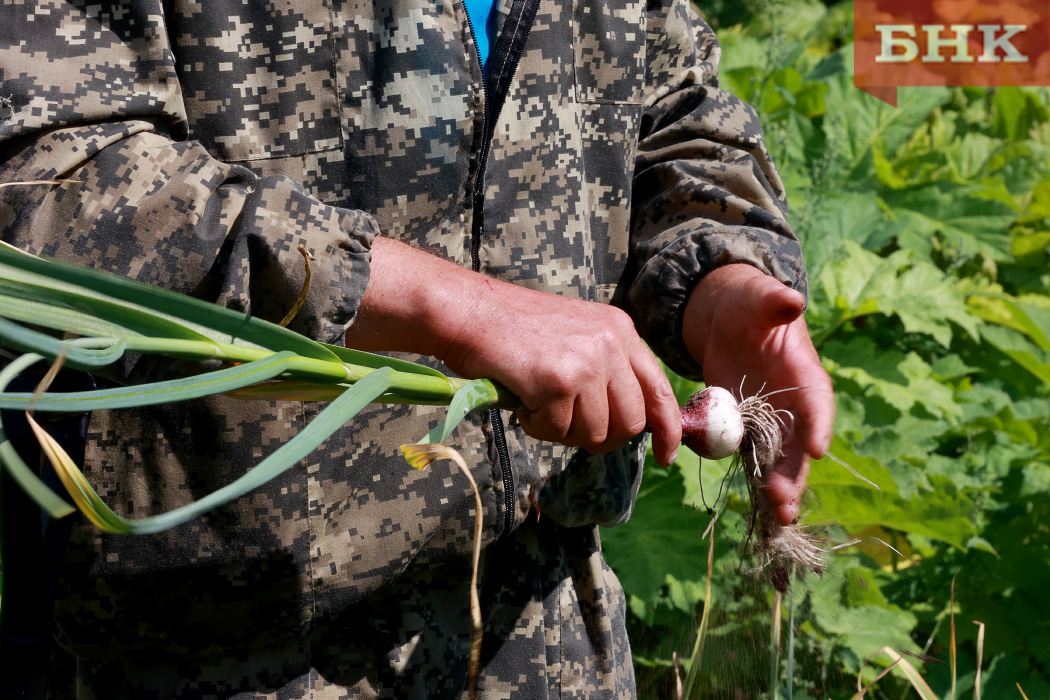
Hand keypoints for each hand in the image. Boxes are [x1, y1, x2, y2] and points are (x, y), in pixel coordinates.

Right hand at [346, 237, 681, 464]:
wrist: (468, 311)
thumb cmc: (514, 329)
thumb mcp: (575, 334)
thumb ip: (607, 368)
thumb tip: (632, 421)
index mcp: (620, 329)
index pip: (659, 389)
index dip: (669, 429)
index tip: (667, 456)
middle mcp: (610, 342)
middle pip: (630, 422)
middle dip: (601, 437)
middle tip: (570, 427)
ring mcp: (586, 361)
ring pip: (595, 433)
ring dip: (564, 431)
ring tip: (539, 405)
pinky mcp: (558, 380)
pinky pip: (558, 432)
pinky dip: (537, 427)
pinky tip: (523, 403)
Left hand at [682, 264, 833, 524]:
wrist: (729, 318)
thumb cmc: (751, 304)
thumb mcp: (760, 299)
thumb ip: (775, 303)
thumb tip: (791, 299)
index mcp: (805, 375)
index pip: (817, 403)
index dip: (818, 426)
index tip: (816, 451)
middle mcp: (793, 405)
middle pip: (798, 444)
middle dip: (794, 473)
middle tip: (786, 502)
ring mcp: (770, 420)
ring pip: (777, 459)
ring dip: (777, 486)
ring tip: (777, 516)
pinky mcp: (746, 427)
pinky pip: (750, 456)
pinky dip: (751, 478)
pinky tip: (753, 506)